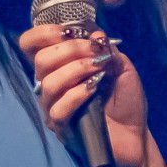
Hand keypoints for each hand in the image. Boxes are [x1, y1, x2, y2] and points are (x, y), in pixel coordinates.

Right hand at [18, 23, 149, 166]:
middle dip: (70, 49)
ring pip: (49, 83)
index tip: (68, 30)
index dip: (43, 33)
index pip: (30, 44)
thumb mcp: (121, 66)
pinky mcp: (61, 127)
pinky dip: (76, 94)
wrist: (136, 135)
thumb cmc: (125, 101)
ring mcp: (53, 107)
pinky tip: (93, 90)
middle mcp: (50, 85)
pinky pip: (58, 108)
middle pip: (40, 60)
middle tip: (95, 52)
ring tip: (99, 71)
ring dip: (76, 70)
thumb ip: (105, 48)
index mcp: (59, 66)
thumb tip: (94, 34)